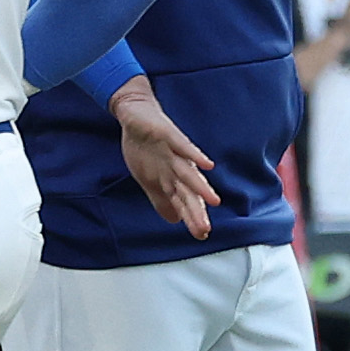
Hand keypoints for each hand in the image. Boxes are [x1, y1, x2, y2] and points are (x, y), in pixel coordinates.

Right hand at [109, 77, 218, 237]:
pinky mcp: (168, 134)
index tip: (201, 235)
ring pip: (189, 172)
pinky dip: (195, 155)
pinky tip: (208, 164)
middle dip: (196, 210)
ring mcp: (174, 151)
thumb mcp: (148, 179)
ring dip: (201, 187)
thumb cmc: (145, 148)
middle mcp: (176, 167)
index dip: (191, 217)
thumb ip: (161, 199)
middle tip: (205, 228)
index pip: (183, 201)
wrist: (135, 115)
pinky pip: (183, 146)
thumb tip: (174, 220)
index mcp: (171, 178)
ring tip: (213, 201)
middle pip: (188, 192)